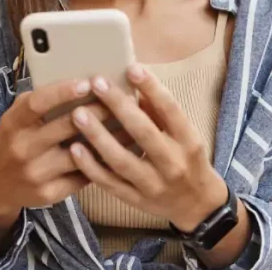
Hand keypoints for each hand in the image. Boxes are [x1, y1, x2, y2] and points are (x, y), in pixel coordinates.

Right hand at [0, 79, 113, 226]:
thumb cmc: (13, 140)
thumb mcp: (17, 118)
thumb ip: (41, 102)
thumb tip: (82, 83)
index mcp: (13, 123)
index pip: (37, 103)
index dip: (62, 92)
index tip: (87, 82)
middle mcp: (22, 149)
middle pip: (66, 127)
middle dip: (98, 111)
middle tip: (124, 98)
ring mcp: (36, 174)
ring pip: (80, 154)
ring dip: (109, 138)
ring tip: (132, 123)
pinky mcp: (49, 193)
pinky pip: (82, 176)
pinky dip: (103, 162)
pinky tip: (121, 150)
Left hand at [68, 65, 228, 231]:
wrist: (196, 204)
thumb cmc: (187, 159)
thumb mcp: (184, 134)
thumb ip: (162, 112)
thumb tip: (137, 85)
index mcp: (188, 141)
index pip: (170, 110)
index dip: (152, 88)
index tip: (131, 68)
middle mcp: (172, 163)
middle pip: (143, 132)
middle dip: (118, 106)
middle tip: (96, 83)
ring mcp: (153, 184)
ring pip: (121, 160)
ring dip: (98, 136)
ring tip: (78, 114)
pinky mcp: (135, 200)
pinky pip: (109, 183)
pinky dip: (91, 167)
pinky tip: (75, 149)